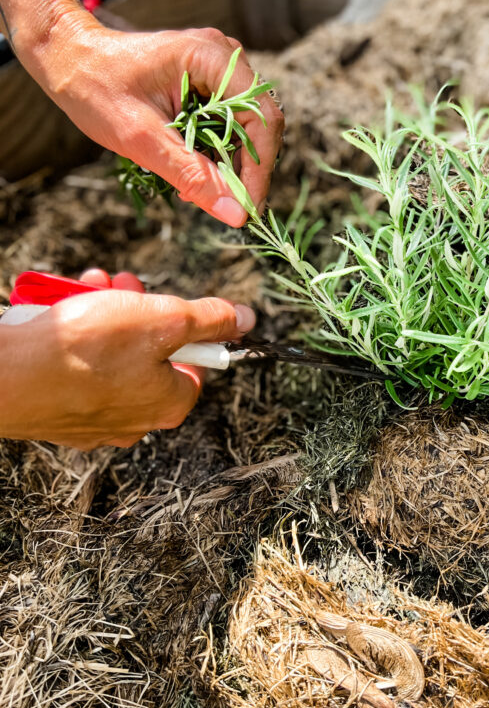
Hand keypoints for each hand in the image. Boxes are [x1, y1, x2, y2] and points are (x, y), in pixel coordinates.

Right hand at [0, 286, 254, 449]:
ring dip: (104, 315)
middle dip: (138, 311)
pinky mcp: (58, 413)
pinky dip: (72, 338)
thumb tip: (245, 319)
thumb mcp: (163, 318)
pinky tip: (59, 314)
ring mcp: (92, 421)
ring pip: (111, 357)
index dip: (185, 326)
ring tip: (87, 288)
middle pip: (151, 356)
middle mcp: (135, 421)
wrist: (5, 376)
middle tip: (122, 285)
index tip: (165, 302)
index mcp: (168, 404)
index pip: (197, 364)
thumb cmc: (84, 349)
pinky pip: (76, 369)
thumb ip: (210, 318)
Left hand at [18, 12, 283, 225]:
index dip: (261, 168)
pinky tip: (193, 168)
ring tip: (200, 189)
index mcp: (212, 58)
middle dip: (246, 168)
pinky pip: (229, 123)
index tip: (248, 208)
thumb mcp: (143, 140)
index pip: (262, 120)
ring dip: (230, 162)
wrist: (67, 58)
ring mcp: (218, 67)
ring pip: (246, 127)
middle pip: (260, 124)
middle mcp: (224, 57)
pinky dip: (216, 151)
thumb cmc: (96, 90)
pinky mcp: (209, 80)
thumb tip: (236, 214)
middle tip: (225, 204)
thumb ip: (193, 175)